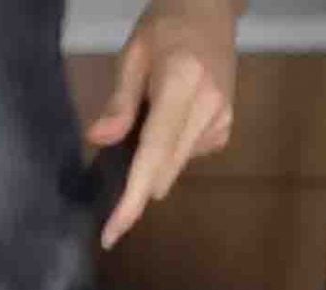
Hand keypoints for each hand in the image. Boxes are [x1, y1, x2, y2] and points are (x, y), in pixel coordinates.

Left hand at [88, 0, 239, 248]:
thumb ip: (118, 100)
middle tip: (108, 186)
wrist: (211, 11)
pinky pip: (185, 158)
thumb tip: (100, 140)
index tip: (114, 232)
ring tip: (145, 121)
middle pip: (163, 171)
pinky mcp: (225, 130)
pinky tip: (166, 121)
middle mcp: (208, 108)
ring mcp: (221, 120)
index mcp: (183, 85)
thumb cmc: (164, 27)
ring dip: (151, 163)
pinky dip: (167, 152)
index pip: (154, 153)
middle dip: (134, 188)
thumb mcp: (132, 54)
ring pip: (173, 168)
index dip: (132, 198)